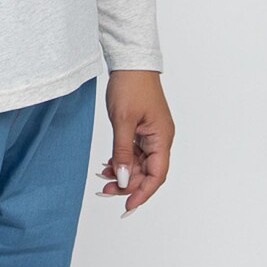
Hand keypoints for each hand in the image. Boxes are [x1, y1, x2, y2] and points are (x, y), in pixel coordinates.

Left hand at [97, 70, 174, 216]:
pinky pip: (134, 151)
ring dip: (124, 172)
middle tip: (106, 190)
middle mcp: (160, 137)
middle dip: (129, 184)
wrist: (129, 61)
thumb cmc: (130, 85)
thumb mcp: (123, 121)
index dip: (143, 193)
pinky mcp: (141, 127)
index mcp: (162, 137)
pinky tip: (108, 165)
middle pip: (148, 171)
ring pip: (140, 162)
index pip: (157, 175)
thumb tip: (125, 180)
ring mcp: (151, 133)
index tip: (127, 206)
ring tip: (104, 179)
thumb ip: (123, 152)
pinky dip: (122, 159)